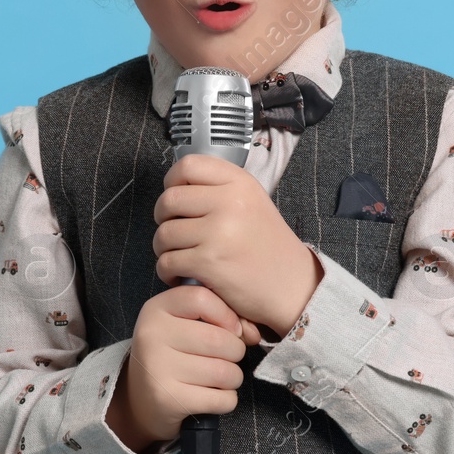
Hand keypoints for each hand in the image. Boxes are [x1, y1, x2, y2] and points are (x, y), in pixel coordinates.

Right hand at [113, 284, 254, 446]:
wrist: (141, 399)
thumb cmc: (174, 354)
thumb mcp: (185, 324)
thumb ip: (219, 317)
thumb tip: (252, 333)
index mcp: (156, 309)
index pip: (201, 298)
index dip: (227, 314)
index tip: (231, 329)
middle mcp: (152, 335)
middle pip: (218, 339)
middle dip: (236, 352)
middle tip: (227, 358)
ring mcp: (157, 368)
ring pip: (224, 372)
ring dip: (233, 378)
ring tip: (221, 378)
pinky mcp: (167, 399)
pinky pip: (221, 398)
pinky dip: (227, 399)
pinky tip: (213, 396)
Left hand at [152, 153, 323, 336]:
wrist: (291, 287)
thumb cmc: (268, 246)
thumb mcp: (253, 202)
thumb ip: (220, 188)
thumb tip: (177, 186)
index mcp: (240, 183)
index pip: (188, 166)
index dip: (172, 181)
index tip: (175, 196)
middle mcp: (230, 202)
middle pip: (169, 200)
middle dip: (162, 218)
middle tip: (173, 231)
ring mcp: (218, 232)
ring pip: (164, 233)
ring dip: (163, 248)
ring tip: (178, 256)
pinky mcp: (209, 262)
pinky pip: (167, 261)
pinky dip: (166, 271)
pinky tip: (180, 274)